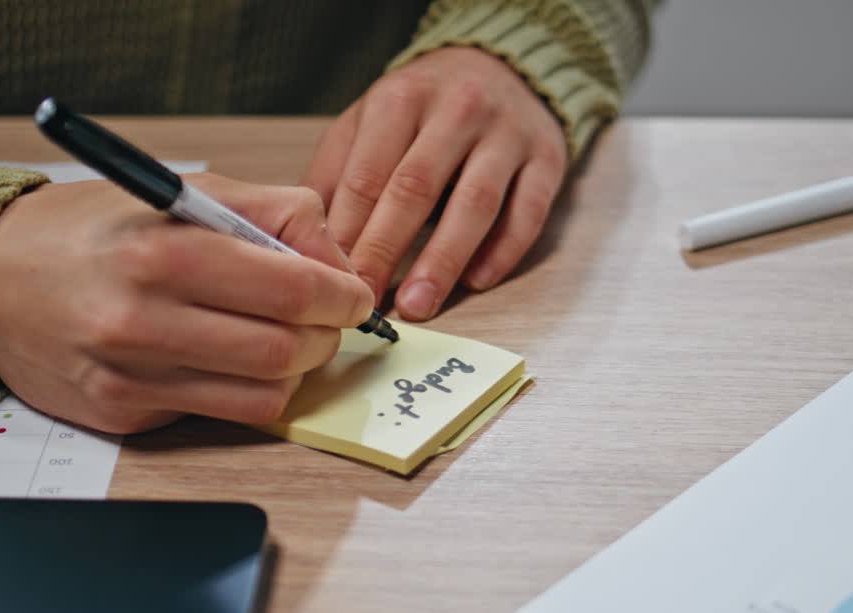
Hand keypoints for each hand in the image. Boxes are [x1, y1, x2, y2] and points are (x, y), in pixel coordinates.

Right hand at [0, 174, 374, 433]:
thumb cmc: (92, 231)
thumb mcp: (184, 192)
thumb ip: (274, 213)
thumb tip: (340, 262)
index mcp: (163, 254)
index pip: (296, 292)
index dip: (344, 296)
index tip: (351, 292)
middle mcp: (143, 321)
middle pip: (287, 351)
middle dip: (326, 335)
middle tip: (322, 317)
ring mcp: (131, 378)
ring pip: (265, 395)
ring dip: (294, 369)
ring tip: (281, 338)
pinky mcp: (123, 416)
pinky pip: (221, 415)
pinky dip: (245, 390)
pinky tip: (229, 359)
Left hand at [303, 46, 568, 320]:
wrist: (505, 66)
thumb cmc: (426, 107)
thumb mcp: (371, 119)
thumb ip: (337, 171)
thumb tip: (304, 238)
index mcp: (402, 98)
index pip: (368, 175)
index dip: (348, 232)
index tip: (332, 279)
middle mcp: (458, 109)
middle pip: (416, 188)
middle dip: (387, 251)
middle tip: (367, 302)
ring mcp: (507, 132)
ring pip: (476, 202)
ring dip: (444, 260)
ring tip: (419, 305)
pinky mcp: (547, 156)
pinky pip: (529, 209)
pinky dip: (504, 249)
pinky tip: (478, 281)